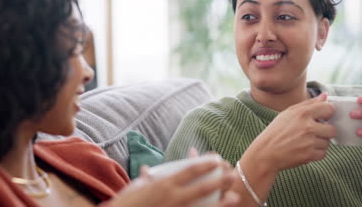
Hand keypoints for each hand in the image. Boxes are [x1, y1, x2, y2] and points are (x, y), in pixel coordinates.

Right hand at [109, 160, 239, 206]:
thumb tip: (146, 171)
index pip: (189, 171)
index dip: (205, 164)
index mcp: (164, 184)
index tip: (217, 159)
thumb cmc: (126, 203)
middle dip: (220, 180)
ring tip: (236, 197)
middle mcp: (173, 197)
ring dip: (221, 202)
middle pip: (202, 188)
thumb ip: (145, 179)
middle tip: (233, 174)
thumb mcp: (135, 187)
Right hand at [245, 93, 335, 172]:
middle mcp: (307, 126)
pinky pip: (323, 153)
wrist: (265, 152)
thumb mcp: (289, 113)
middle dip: (325, 131)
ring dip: (319, 143)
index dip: (328, 113)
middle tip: (313, 132)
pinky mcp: (309, 155)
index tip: (323, 117)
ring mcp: (309, 142)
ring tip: (305, 142)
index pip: (329, 109)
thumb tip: (325, 96)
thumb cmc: (276, 131)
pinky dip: (316, 153)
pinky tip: (304, 149)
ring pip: (327, 142)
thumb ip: (309, 104)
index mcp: (302, 113)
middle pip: (332, 129)